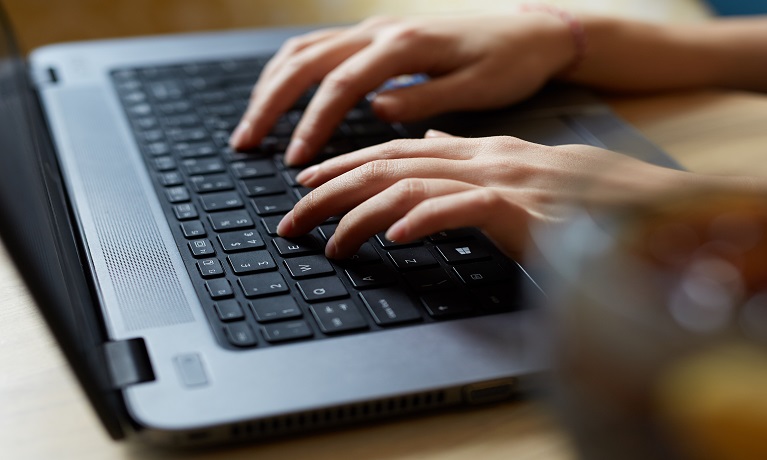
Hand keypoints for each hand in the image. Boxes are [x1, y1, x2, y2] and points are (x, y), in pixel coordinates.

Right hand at [230, 13, 577, 164]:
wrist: (533, 30)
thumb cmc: (511, 62)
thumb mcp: (479, 88)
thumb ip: (424, 99)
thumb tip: (376, 111)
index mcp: (404, 45)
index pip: (340, 85)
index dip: (311, 123)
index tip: (293, 160)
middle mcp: (380, 31)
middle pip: (305, 62)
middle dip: (270, 103)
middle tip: (245, 143)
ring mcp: (374, 30)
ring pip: (304, 50)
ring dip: (271, 86)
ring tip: (252, 126)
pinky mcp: (376, 37)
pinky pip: (318, 49)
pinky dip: (291, 74)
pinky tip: (282, 98)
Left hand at [276, 131, 695, 259]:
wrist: (628, 201)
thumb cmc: (566, 194)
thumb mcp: (509, 170)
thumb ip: (466, 157)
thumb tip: (431, 145)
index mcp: (471, 150)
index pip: (393, 152)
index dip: (344, 165)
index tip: (306, 183)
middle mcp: (476, 157)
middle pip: (387, 166)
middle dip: (332, 191)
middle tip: (294, 219)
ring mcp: (496, 180)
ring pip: (411, 187)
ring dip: (363, 215)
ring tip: (331, 242)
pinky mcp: (517, 209)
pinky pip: (459, 210)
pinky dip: (423, 220)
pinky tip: (395, 238)